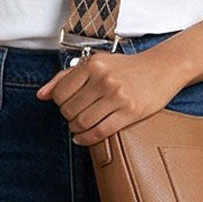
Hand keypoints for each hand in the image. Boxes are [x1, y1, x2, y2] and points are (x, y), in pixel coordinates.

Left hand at [35, 47, 183, 145]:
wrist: (161, 67)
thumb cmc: (125, 67)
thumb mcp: (95, 63)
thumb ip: (65, 77)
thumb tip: (41, 95)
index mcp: (92, 64)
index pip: (60, 93)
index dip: (59, 103)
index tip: (66, 104)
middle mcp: (104, 78)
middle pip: (70, 109)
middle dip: (68, 117)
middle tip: (74, 116)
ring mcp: (117, 95)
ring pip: (83, 122)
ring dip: (76, 129)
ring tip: (79, 126)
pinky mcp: (130, 112)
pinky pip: (100, 132)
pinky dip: (87, 139)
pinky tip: (84, 137)